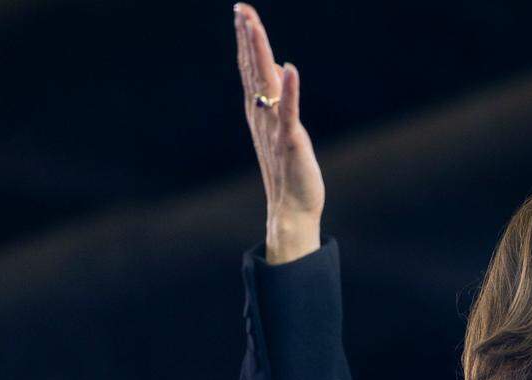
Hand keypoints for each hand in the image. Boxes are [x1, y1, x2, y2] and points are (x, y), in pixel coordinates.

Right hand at [234, 3, 324, 262]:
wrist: (291, 208)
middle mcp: (261, 115)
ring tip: (253, 25)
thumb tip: (280, 68)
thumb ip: (279, 97)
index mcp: (259, 111)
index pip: (249, 68)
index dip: (246, 39)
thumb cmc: (289, 169)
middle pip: (251, 69)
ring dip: (259, 54)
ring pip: (265, 84)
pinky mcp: (290, 141)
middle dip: (247, 37)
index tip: (242, 11)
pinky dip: (290, 90)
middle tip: (241, 8)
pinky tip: (290, 68)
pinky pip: (289, 112)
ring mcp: (273, 127)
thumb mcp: (283, 127)